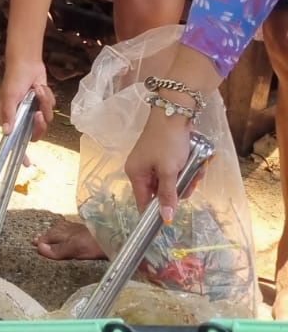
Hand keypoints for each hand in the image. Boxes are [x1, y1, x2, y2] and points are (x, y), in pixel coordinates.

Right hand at [0, 58, 52, 138]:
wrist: (27, 62)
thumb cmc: (14, 78)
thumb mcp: (9, 97)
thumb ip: (8, 114)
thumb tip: (6, 132)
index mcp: (12, 117)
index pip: (20, 138)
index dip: (26, 143)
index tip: (29, 147)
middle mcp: (23, 116)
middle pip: (37, 131)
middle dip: (40, 121)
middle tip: (39, 112)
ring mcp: (34, 109)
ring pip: (47, 117)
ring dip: (43, 102)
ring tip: (37, 90)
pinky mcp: (43, 102)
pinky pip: (51, 106)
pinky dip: (47, 96)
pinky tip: (40, 87)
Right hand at [126, 108, 194, 223]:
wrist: (174, 112)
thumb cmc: (168, 142)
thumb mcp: (169, 171)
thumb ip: (168, 195)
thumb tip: (165, 218)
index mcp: (136, 174)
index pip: (143, 202)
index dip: (157, 212)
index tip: (172, 218)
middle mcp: (141, 169)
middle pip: (160, 192)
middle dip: (179, 189)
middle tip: (191, 181)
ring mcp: (153, 162)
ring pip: (171, 181)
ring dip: (186, 178)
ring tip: (196, 168)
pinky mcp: (164, 155)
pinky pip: (175, 170)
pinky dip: (186, 168)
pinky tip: (195, 162)